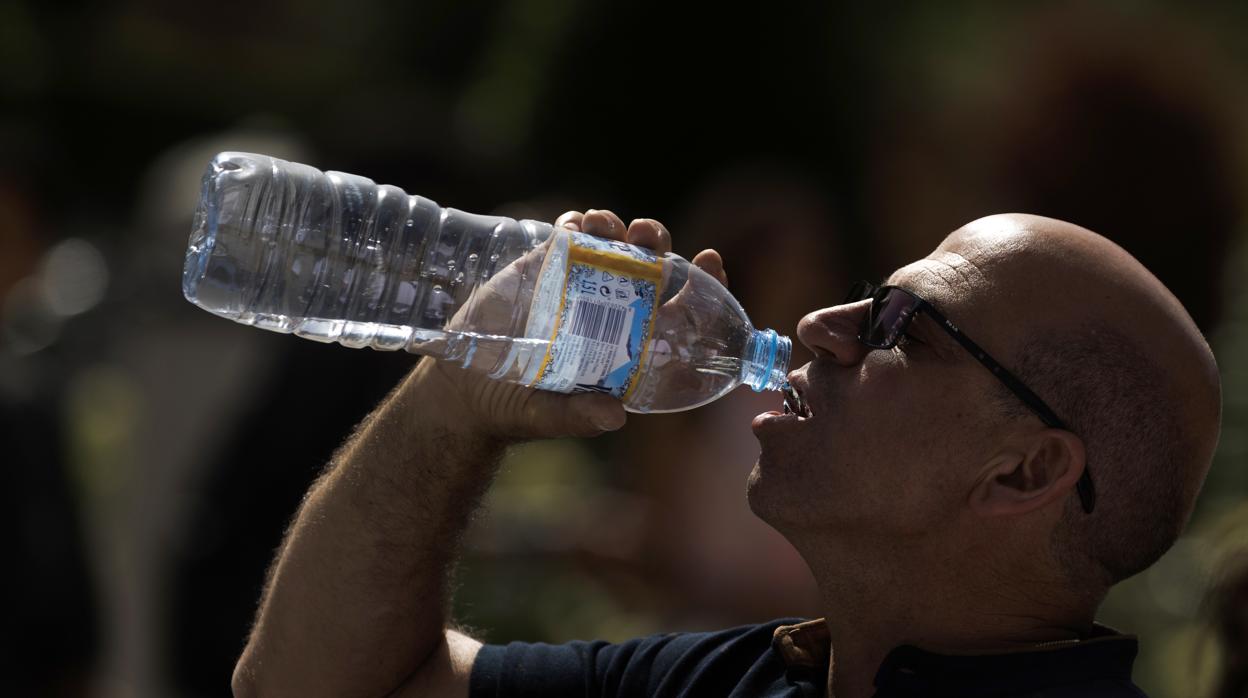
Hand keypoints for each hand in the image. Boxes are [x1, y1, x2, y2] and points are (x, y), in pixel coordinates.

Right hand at [413, 209, 726, 440]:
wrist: (465, 391)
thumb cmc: (517, 409)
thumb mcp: (549, 417)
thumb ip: (579, 416)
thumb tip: (614, 418)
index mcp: (631, 346)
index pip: (681, 310)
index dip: (704, 284)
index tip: (711, 260)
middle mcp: (613, 311)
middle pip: (651, 267)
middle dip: (656, 242)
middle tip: (647, 236)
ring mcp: (579, 286)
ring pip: (614, 244)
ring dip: (617, 227)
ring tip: (605, 225)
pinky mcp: (544, 267)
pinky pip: (570, 236)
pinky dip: (577, 224)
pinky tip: (576, 225)